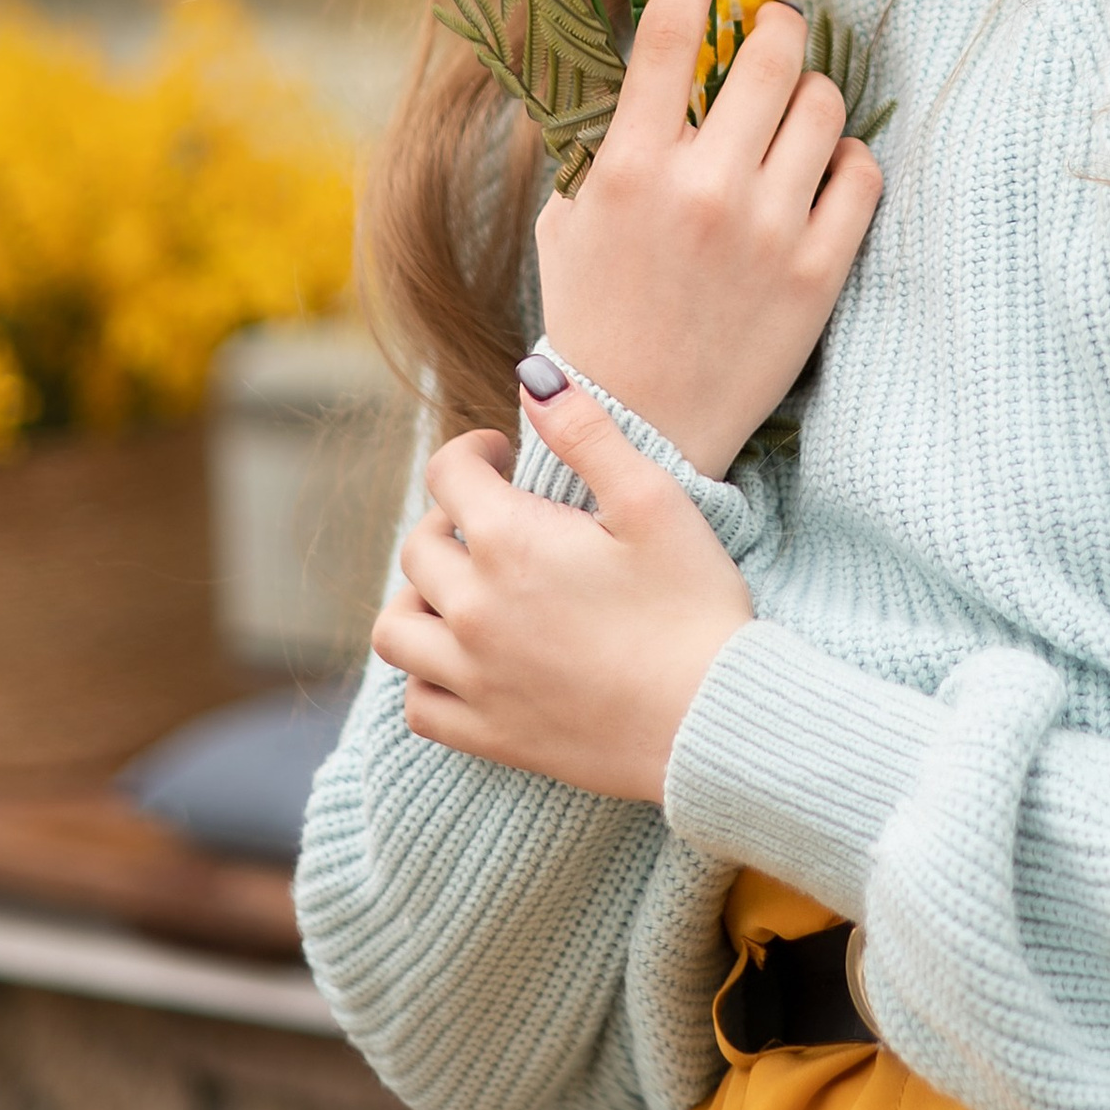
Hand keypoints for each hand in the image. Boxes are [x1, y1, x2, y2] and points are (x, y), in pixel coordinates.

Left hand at [374, 404, 754, 799]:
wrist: (712, 721)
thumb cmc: (693, 606)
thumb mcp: (653, 502)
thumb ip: (587, 433)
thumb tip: (534, 376)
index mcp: (510, 542)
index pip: (449, 474)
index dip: (474, 452)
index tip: (504, 457)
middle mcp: (473, 609)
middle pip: (419, 547)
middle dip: (451, 520)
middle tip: (499, 521)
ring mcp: (473, 677)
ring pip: (397, 628)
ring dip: (420, 598)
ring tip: (465, 590)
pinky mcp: (488, 733)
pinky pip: (418, 701)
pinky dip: (427, 674)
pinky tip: (466, 659)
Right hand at [531, 0, 880, 474]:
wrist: (636, 427)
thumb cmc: (595, 313)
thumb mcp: (570, 217)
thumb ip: (601, 139)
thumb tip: (638, 61)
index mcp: (630, 168)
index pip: (665, 38)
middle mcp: (704, 190)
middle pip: (770, 55)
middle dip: (775, 28)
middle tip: (770, 32)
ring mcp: (769, 231)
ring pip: (824, 105)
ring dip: (809, 95)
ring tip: (789, 117)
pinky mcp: (820, 272)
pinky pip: (862, 172)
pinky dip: (846, 159)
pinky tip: (821, 172)